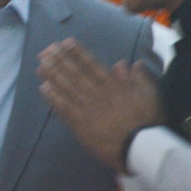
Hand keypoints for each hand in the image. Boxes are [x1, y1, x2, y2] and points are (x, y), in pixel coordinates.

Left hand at [37, 38, 164, 173]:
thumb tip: (127, 62)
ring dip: (53, 75)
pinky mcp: (81, 125)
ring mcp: (88, 109)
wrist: (140, 148)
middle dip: (60, 61)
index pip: (92, 64)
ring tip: (41, 65)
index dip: (77, 53)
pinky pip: (64, 109)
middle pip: (75, 74)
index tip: (66, 42)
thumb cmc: (148, 122)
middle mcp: (98, 93)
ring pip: (67, 89)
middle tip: (46, 50)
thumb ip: (138, 77)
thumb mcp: (150, 95)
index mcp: (114, 85)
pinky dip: (54, 98)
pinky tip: (44, 88)